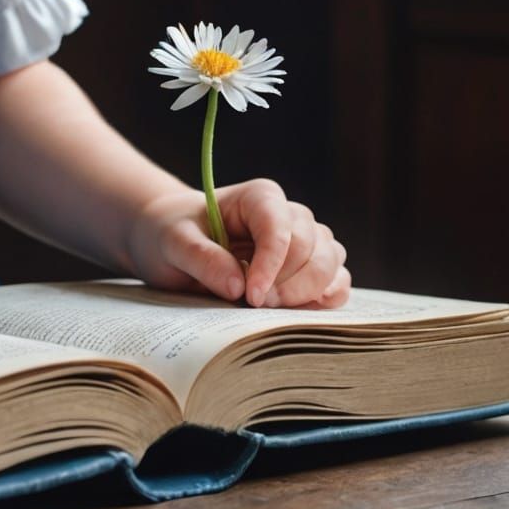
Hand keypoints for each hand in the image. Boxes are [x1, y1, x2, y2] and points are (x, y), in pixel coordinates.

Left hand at [126, 179, 350, 308]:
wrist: (174, 241)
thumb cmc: (173, 233)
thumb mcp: (173, 241)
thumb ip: (201, 258)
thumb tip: (237, 285)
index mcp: (258, 197)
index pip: (279, 228)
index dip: (271, 264)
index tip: (251, 296)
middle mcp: (288, 215)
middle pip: (313, 247)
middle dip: (288, 282)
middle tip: (255, 305)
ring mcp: (304, 241)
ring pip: (330, 263)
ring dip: (307, 292)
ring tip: (269, 308)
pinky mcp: (308, 269)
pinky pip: (336, 282)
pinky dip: (325, 299)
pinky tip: (296, 311)